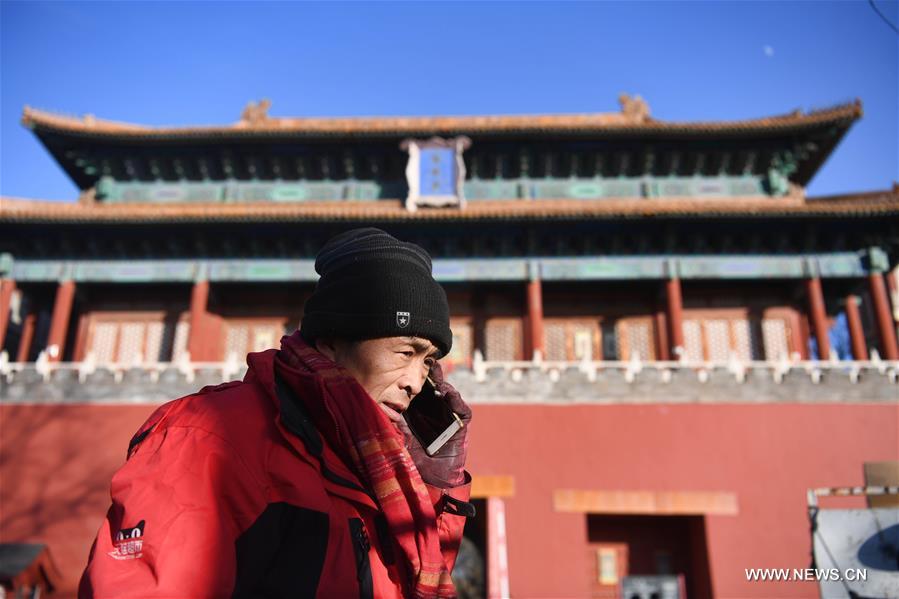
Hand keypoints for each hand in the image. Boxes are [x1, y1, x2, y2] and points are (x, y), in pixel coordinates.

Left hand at [399, 362, 470, 487]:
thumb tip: (385, 411)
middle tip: (428, 365)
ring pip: (448, 397)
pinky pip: (462, 412)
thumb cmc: (411, 465)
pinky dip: (457, 401)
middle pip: (434, 391)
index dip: (415, 381)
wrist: (431, 485)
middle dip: (432, 377)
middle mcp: (433, 415)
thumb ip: (396, 428)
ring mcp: (448, 420)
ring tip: (437, 380)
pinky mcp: (460, 429)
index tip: (409, 367)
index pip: (417, 394)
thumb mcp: (399, 443)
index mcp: (417, 416)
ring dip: (444, 386)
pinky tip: (449, 394)